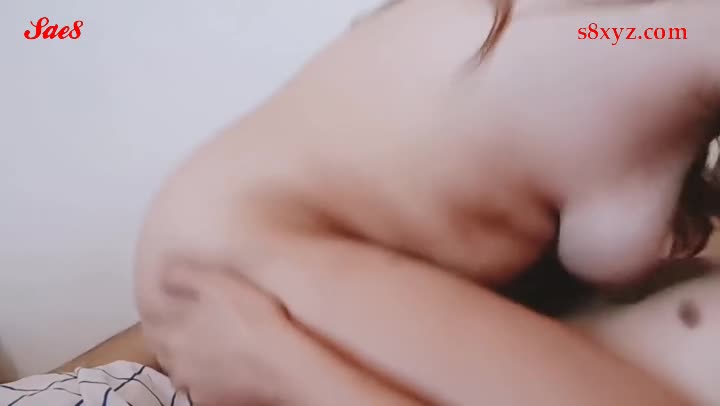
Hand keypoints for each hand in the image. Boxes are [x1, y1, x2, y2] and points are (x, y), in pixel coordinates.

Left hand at [147, 266, 291, 405]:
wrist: (282, 362)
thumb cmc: (253, 319)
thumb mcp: (219, 282)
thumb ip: (184, 276)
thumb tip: (166, 274)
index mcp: (172, 332)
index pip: (152, 322)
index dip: (166, 310)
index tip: (179, 304)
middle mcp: (176, 362)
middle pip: (166, 348)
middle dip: (176, 336)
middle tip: (199, 324)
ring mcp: (194, 385)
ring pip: (183, 370)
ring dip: (191, 359)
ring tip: (214, 347)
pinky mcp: (212, 400)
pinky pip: (203, 387)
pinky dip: (209, 378)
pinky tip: (227, 366)